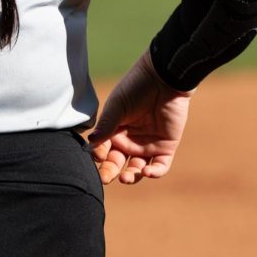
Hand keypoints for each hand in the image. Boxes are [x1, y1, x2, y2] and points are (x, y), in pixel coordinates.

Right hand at [88, 49, 192, 184]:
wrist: (164, 78)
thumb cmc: (136, 87)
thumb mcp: (117, 105)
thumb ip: (106, 125)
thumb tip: (90, 142)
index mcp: (114, 130)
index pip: (102, 150)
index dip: (98, 156)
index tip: (98, 155)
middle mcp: (129, 140)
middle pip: (116, 163)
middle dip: (109, 172)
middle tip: (106, 178)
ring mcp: (147, 145)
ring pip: (136, 169)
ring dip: (131, 177)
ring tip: (126, 178)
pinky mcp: (165, 147)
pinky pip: (160, 166)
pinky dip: (153, 173)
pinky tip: (146, 171)